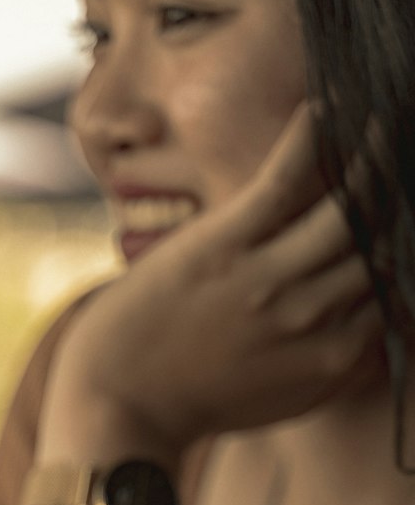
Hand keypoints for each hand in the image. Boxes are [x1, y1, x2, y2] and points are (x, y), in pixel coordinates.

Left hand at [45, 103, 384, 460]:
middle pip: (386, 240)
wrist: (118, 406)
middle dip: (400, 192)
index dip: (405, 240)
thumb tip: (380, 326)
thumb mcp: (284, 398)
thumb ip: (338, 361)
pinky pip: (287, 176)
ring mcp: (269, 282)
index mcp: (336, 359)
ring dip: (377, 148)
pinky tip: (332, 98)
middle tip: (405, 145)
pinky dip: (316, 132)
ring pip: (352, 202)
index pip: (399, 284)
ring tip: (388, 110)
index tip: (405, 205)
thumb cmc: (196, 400)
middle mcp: (312, 320)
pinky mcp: (224, 247)